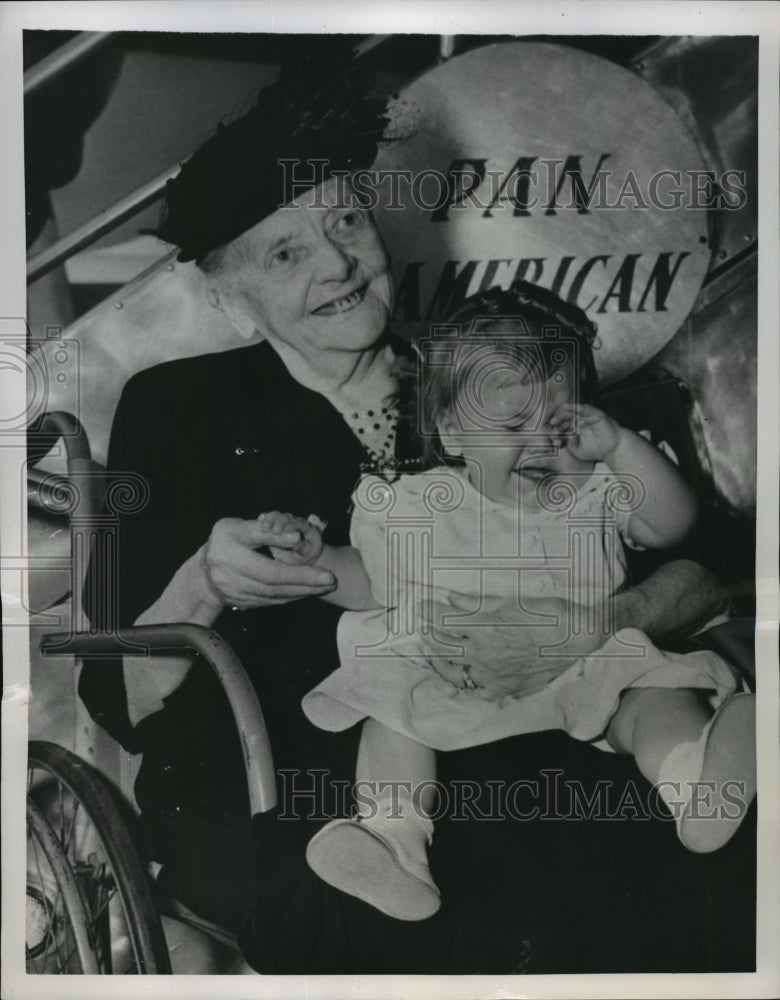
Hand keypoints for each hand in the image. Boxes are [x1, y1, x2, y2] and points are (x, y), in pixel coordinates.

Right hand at [203, 517, 334, 609]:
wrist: (202, 572)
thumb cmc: (225, 541)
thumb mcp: (241, 528)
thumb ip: (268, 532)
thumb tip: (296, 537)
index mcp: (232, 558)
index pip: (272, 570)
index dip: (300, 574)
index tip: (327, 574)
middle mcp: (234, 581)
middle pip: (277, 587)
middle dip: (307, 585)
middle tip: (331, 581)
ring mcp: (238, 596)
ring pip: (276, 598)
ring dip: (303, 592)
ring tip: (325, 585)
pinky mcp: (244, 605)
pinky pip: (272, 602)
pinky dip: (291, 597)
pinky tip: (307, 590)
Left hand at [419, 593, 615, 696]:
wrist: (581, 640)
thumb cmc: (551, 614)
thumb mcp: (512, 602)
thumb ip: (478, 603)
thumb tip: (452, 599)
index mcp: (484, 628)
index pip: (444, 620)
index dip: (429, 611)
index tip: (421, 606)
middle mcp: (483, 654)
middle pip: (442, 645)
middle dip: (429, 633)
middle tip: (425, 625)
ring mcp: (493, 675)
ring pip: (452, 670)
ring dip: (438, 658)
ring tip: (433, 649)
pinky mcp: (505, 689)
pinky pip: (475, 689)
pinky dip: (462, 680)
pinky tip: (458, 674)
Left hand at [549, 403, 622, 463]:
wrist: (613, 449)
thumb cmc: (596, 450)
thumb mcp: (578, 451)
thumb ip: (570, 445)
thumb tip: (564, 436)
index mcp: (576, 430)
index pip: (564, 427)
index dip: (557, 430)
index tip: (551, 434)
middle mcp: (580, 422)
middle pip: (566, 419)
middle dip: (558, 421)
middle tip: (551, 424)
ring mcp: (587, 418)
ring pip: (573, 413)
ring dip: (564, 413)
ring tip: (557, 416)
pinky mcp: (595, 414)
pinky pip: (584, 408)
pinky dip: (576, 407)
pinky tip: (567, 407)